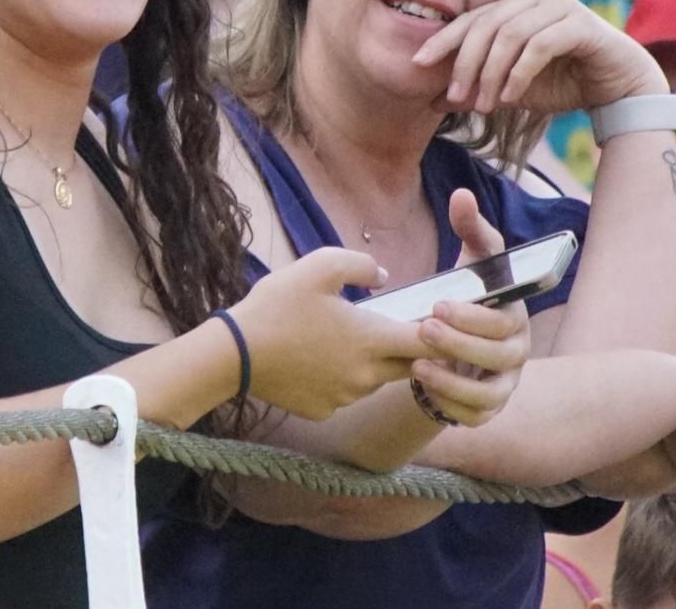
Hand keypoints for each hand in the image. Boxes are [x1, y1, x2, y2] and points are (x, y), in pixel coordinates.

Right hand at [229, 247, 436, 420]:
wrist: (235, 354)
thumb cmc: (278, 305)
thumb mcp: (319, 265)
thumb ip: (361, 265)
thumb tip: (383, 276)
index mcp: (372, 339)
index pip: (428, 342)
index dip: (440, 332)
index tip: (438, 321)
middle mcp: (366, 375)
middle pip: (409, 365)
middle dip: (406, 348)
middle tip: (390, 326)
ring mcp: (345, 397)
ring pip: (376, 380)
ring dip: (373, 363)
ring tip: (344, 339)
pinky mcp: (324, 411)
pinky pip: (346, 394)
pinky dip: (342, 379)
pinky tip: (318, 361)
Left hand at [409, 190, 530, 426]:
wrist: (455, 335)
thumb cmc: (468, 292)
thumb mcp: (471, 259)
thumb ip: (470, 228)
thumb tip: (462, 195)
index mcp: (513, 317)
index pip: (502, 322)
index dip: (472, 316)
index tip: (438, 303)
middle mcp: (515, 353)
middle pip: (497, 358)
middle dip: (460, 345)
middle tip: (423, 330)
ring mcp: (503, 384)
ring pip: (490, 395)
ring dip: (454, 383)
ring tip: (417, 367)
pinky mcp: (487, 408)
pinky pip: (476, 417)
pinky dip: (452, 407)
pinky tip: (424, 388)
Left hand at [415, 0, 668, 115]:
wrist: (616, 89)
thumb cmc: (561, 83)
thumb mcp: (509, 89)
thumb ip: (475, 89)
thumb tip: (430, 101)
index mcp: (516, 5)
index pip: (471, 18)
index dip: (443, 40)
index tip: (418, 63)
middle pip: (486, 25)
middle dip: (465, 63)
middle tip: (455, 96)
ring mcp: (560, 5)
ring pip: (510, 35)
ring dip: (492, 74)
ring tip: (485, 105)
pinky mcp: (581, 24)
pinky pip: (539, 46)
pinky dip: (520, 73)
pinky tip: (512, 98)